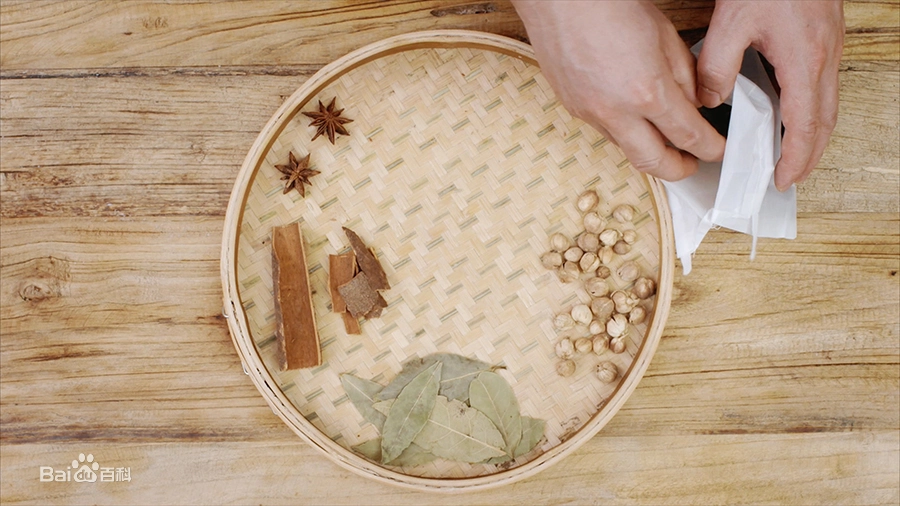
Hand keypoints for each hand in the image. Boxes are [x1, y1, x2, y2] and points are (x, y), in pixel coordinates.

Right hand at [512, 0, 724, 180]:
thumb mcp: (664, 36)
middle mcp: (616, 111)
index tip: (717, 149)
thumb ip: (684, 76)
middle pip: (653, 162)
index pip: (688, 135)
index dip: (709, 147)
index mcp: (646, 91)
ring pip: (626, 148)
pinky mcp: (573, 108)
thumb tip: (692, 103)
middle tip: (691, 165)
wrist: (561, 0)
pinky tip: (632, 116)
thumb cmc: (609, 6)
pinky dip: (624, 130)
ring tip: (662, 138)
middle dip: (678, 169)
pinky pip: (605, 130)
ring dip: (648, 148)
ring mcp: (590, 113)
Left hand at [697, 1, 844, 189]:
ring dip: (812, 134)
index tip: (782, 180)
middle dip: (809, 156)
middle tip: (789, 179)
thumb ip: (715, 67)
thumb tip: (709, 102)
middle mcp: (824, 59)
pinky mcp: (825, 39)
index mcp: (803, 62)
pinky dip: (811, 110)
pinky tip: (791, 113)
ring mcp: (829, 49)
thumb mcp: (731, 23)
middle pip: (824, 122)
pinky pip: (823, 86)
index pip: (803, 126)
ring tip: (791, 155)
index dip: (795, 159)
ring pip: (827, 105)